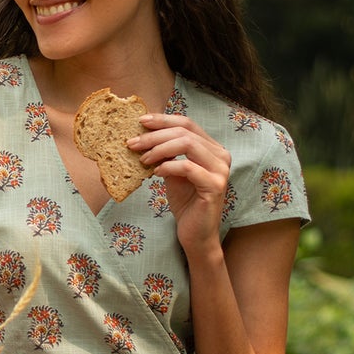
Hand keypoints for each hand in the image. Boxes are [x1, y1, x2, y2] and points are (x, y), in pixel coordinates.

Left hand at [128, 116, 231, 256]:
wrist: (195, 234)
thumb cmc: (185, 203)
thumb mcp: (173, 172)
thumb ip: (166, 154)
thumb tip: (143, 136)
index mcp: (212, 148)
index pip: (187, 124)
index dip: (163, 120)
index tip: (140, 121)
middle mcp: (221, 155)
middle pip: (185, 131)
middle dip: (155, 135)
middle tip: (133, 143)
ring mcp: (220, 170)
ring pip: (187, 144)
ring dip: (159, 149)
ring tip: (143, 159)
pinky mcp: (215, 186)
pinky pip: (187, 167)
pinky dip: (168, 167)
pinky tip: (155, 173)